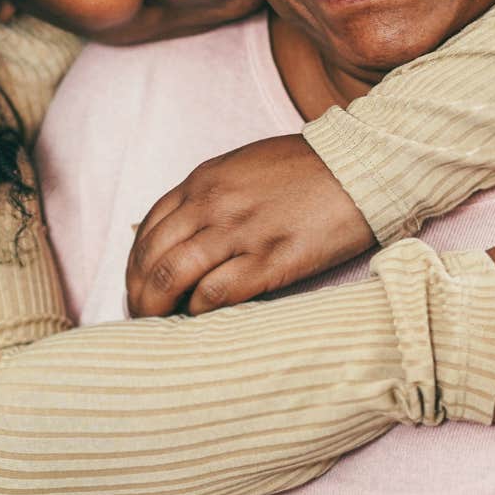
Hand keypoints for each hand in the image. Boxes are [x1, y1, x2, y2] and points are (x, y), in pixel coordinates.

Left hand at [126, 134, 373, 316]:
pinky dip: (200, 312)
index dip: (135, 265)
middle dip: (139, 293)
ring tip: (161, 327)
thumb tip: (184, 234)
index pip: (148, 228)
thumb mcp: (243, 167)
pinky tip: (202, 320)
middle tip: (142, 316)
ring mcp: (240, 231)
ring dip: (159, 309)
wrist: (359, 166)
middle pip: (153, 257)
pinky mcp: (271, 259)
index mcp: (204, 181)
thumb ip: (210, 196)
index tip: (138, 286)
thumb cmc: (305, 168)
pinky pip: (216, 293)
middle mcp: (213, 204)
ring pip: (174, 277)